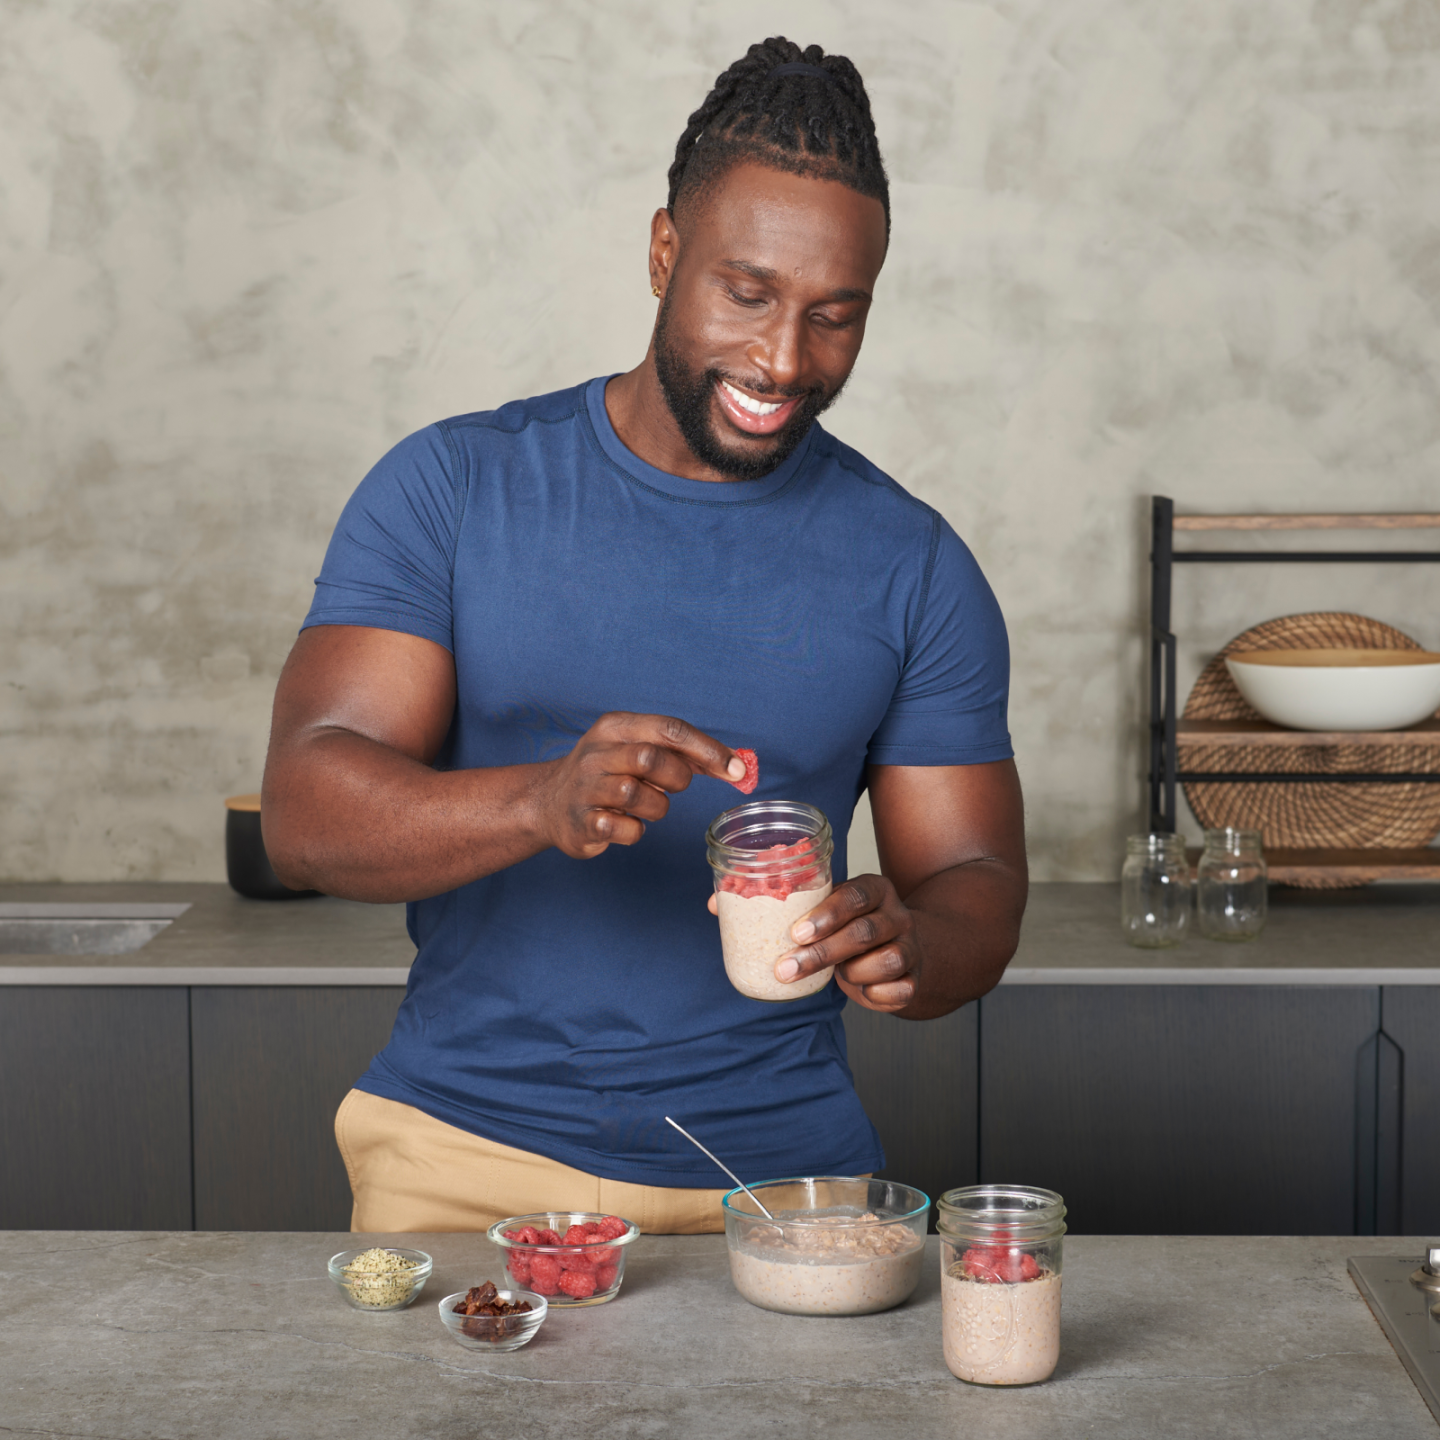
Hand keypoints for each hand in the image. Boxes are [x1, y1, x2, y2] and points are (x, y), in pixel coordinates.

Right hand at [536, 711, 745, 858]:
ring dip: (656, 807)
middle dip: (676, 778)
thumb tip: (736, 763)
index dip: (708, 750)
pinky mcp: (582, 822)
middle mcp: (597, 752)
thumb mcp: (636, 749)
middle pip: (651, 758)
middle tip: (672, 787)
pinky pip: (626, 830)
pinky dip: (635, 831)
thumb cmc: (606, 773)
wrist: (546, 802)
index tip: (737, 769)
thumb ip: (682, 754)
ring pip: (639, 796)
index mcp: (616, 727)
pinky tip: (624, 824)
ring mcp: (586, 787)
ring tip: (645, 806)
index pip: (670, 729)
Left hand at [779, 875, 919, 1012]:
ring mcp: (911, 947)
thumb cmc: (852, 928)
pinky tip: (860, 990)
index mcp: (877, 890)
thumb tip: (758, 919)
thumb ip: (808, 908)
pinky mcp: (915, 979)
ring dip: (852, 972)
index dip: (827, 915)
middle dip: (822, 953)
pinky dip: (876, 994)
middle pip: (865, 932)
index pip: (855, 896)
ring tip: (835, 975)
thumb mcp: (834, 909)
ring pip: (888, 960)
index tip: (796, 934)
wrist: (896, 948)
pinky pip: (900, 990)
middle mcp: (899, 916)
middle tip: (787, 967)